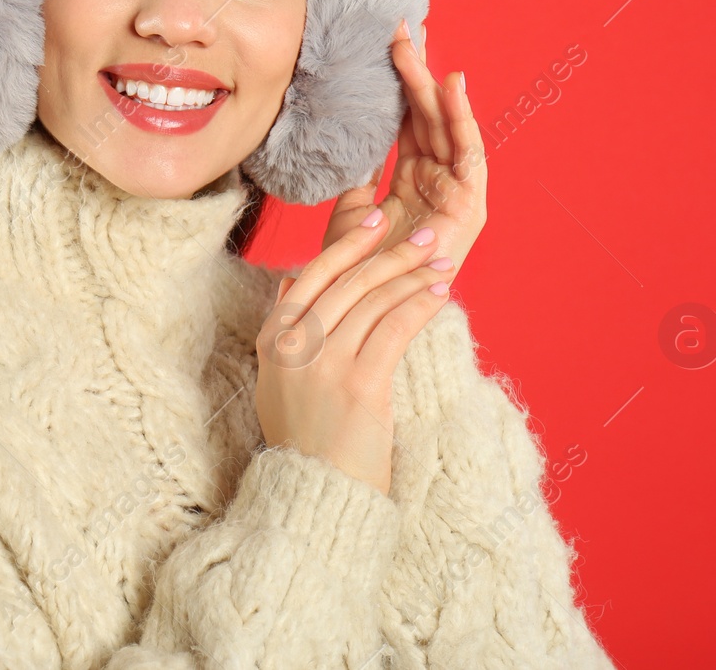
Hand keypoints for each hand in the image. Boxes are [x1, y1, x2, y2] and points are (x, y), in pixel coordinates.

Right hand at [255, 208, 455, 494]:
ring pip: (375, 301)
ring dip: (414, 276)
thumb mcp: (278, 380)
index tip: (376, 219)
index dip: (348, 242)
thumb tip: (293, 281)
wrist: (316, 495)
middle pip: (350, 281)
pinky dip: (419, 305)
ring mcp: (325, 364)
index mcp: (273, 340)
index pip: (314, 274)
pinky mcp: (359, 385)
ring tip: (442, 263)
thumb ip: (285, 330)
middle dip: (393, 253)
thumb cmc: (306, 440)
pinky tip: (439, 294)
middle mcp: (294, 346)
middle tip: (425, 236)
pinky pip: (395, 328)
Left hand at [321, 19, 486, 270]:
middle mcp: (435, 183)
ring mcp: (454, 195)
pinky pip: (469, 155)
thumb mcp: (348, 212)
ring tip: (422, 46)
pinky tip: (453, 87)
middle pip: (426, 118)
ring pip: (446, 128)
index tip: (385, 45)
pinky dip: (463, 120)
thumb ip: (353, 175)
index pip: (406, 122)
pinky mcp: (470, 210)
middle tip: (401, 28)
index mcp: (409, 181)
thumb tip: (339, 137)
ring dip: (435, 86)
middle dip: (415, 72)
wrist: (362, 314)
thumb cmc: (357, 269)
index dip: (398, 85)